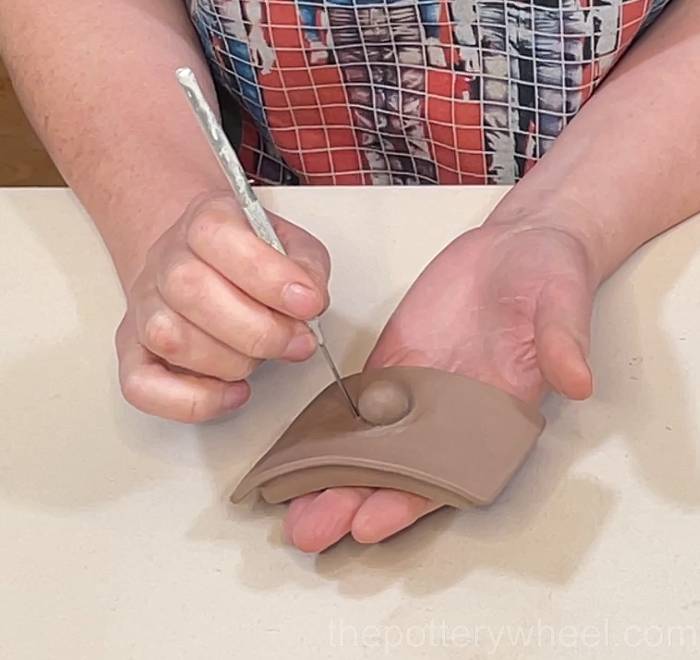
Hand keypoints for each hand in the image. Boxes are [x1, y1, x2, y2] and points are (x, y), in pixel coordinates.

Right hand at [116, 192, 329, 421]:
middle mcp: (166, 260)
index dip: (270, 277)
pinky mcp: (134, 350)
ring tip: (261, 359)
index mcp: (205, 222)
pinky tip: (233, 392)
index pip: (219, 238)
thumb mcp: (290, 244)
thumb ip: (305, 267)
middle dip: (258, 330)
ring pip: (169, 338)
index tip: (308, 303)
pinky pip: (141, 385)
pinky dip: (192, 401)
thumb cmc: (249, 257)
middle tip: (296, 342)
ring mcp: (144, 306)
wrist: (200, 259)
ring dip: (231, 362)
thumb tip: (308, 303)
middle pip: (190, 290)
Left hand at [284, 222, 596, 551]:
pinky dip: (327, 430)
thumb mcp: (562, 301)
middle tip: (310, 530)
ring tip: (291, 507)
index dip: (412, 500)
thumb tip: (577, 377)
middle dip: (353, 501)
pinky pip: (356, 405)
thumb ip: (562, 341)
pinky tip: (297, 450)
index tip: (372, 522)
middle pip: (399, 471)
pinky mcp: (392, 365)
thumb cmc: (545, 277)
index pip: (451, 473)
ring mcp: (416, 393)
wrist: (515, 248)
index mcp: (496, 414)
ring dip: (331, 477)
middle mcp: (451, 415)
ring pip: (370, 447)